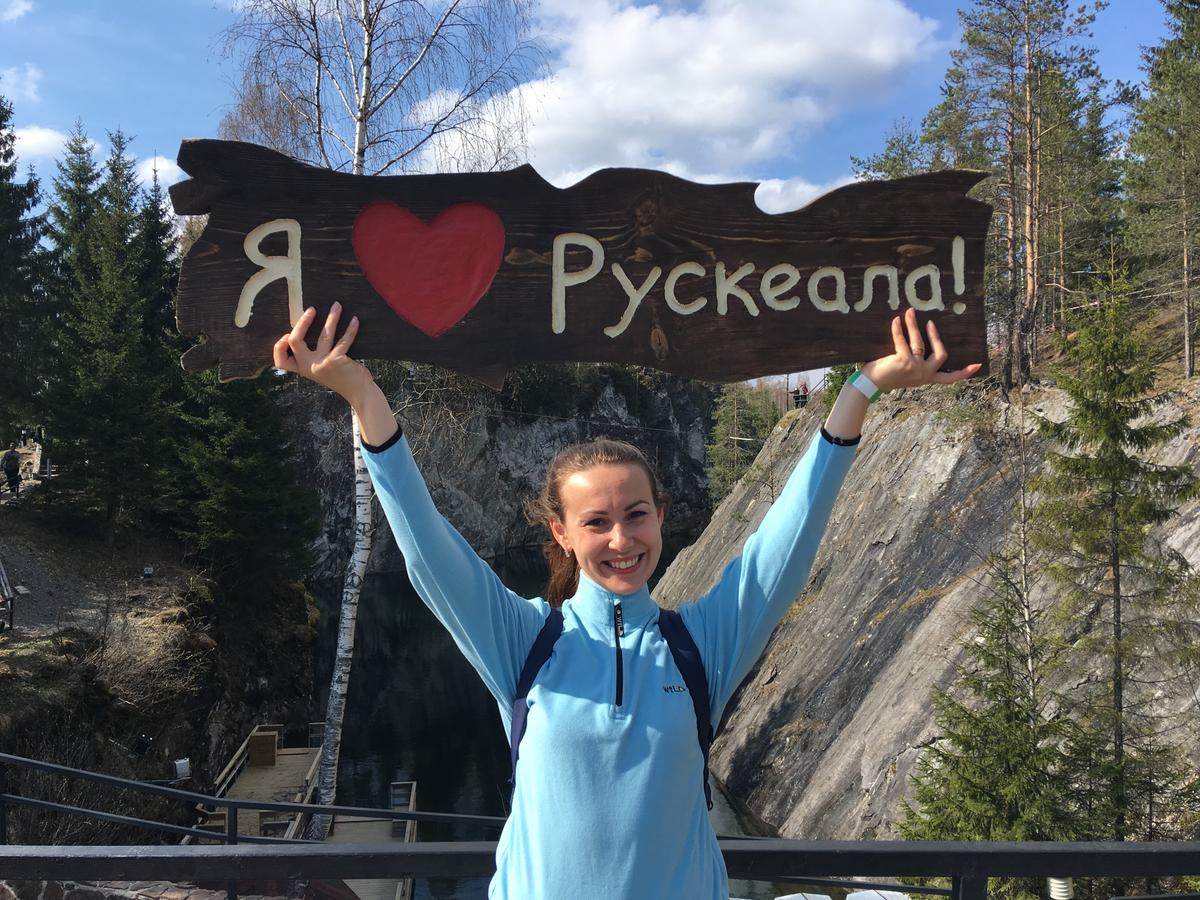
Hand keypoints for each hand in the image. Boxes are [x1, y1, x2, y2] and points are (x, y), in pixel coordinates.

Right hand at [272, 302, 372, 403]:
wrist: (359, 392)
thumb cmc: (341, 376)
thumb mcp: (321, 368)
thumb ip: (313, 355)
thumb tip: (308, 325)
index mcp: (303, 368)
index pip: (280, 361)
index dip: (278, 347)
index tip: (286, 335)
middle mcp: (309, 367)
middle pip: (295, 341)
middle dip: (302, 322)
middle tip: (311, 309)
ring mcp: (322, 364)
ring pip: (323, 335)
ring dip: (332, 318)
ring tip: (337, 306)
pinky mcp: (337, 361)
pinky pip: (343, 340)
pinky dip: (350, 329)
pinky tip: (355, 320)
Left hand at [861, 307, 981, 391]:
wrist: (871, 385)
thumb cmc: (887, 376)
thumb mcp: (908, 372)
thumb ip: (918, 364)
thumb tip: (921, 343)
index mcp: (927, 378)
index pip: (950, 378)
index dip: (964, 372)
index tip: (978, 365)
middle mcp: (924, 375)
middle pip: (941, 354)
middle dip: (936, 337)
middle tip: (930, 323)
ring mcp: (915, 369)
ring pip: (919, 343)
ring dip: (913, 325)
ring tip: (909, 313)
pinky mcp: (903, 362)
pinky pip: (902, 341)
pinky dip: (899, 329)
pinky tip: (896, 320)